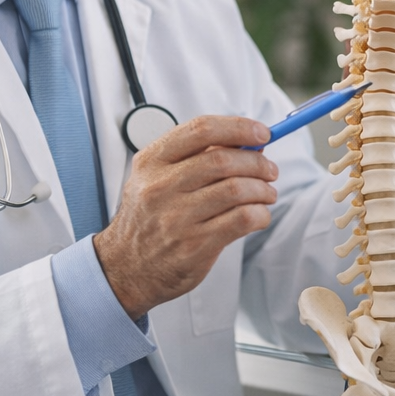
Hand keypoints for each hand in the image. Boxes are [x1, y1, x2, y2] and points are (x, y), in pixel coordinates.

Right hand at [93, 116, 277, 318]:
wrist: (125, 268)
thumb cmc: (150, 217)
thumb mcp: (157, 178)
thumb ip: (197, 156)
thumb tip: (250, 142)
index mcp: (152, 161)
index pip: (201, 130)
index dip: (239, 127)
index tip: (263, 133)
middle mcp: (160, 187)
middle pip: (223, 160)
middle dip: (257, 162)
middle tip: (269, 170)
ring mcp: (176, 218)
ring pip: (237, 189)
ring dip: (263, 189)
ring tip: (267, 194)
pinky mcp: (194, 246)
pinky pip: (242, 219)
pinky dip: (260, 214)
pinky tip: (259, 215)